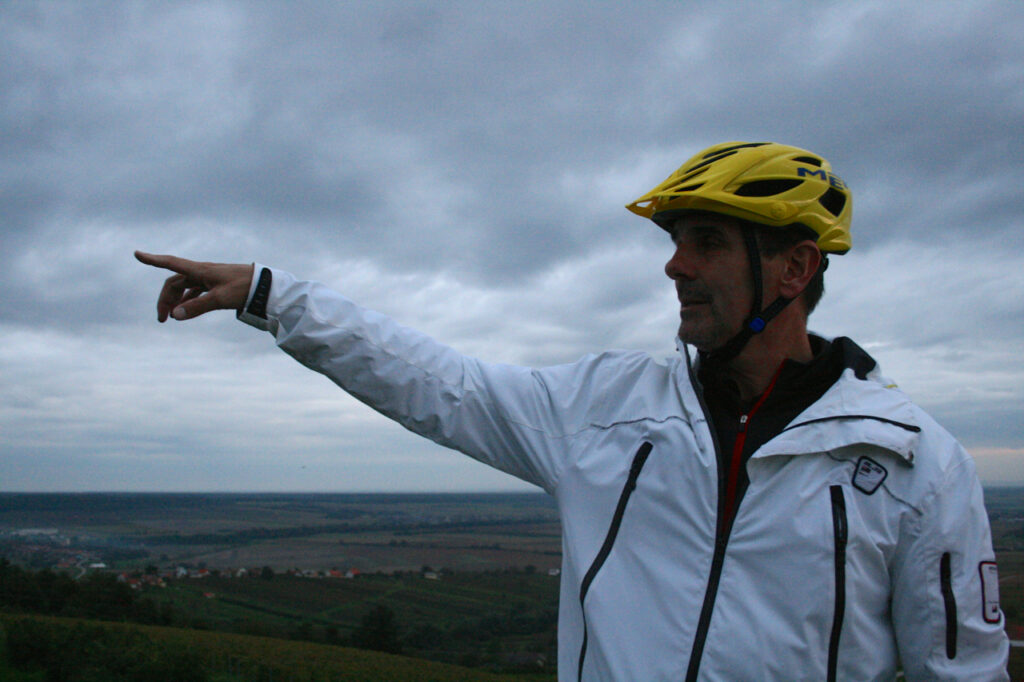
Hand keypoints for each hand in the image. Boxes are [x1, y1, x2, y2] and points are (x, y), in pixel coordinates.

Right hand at [135, 251, 253, 321]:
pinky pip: (196, 291)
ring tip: (172, 317)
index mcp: (200, 270)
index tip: (137, 254)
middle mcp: (202, 272)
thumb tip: (176, 316)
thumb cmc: (243, 288)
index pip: (171, 263)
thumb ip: (198, 307)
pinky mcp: (216, 284)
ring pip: (184, 288)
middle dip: (165, 299)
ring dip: (176, 301)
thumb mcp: (220, 299)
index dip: (153, 260)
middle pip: (175, 283)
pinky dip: (188, 300)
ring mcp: (208, 278)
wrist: (264, 285)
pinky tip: (186, 310)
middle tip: (162, 319)